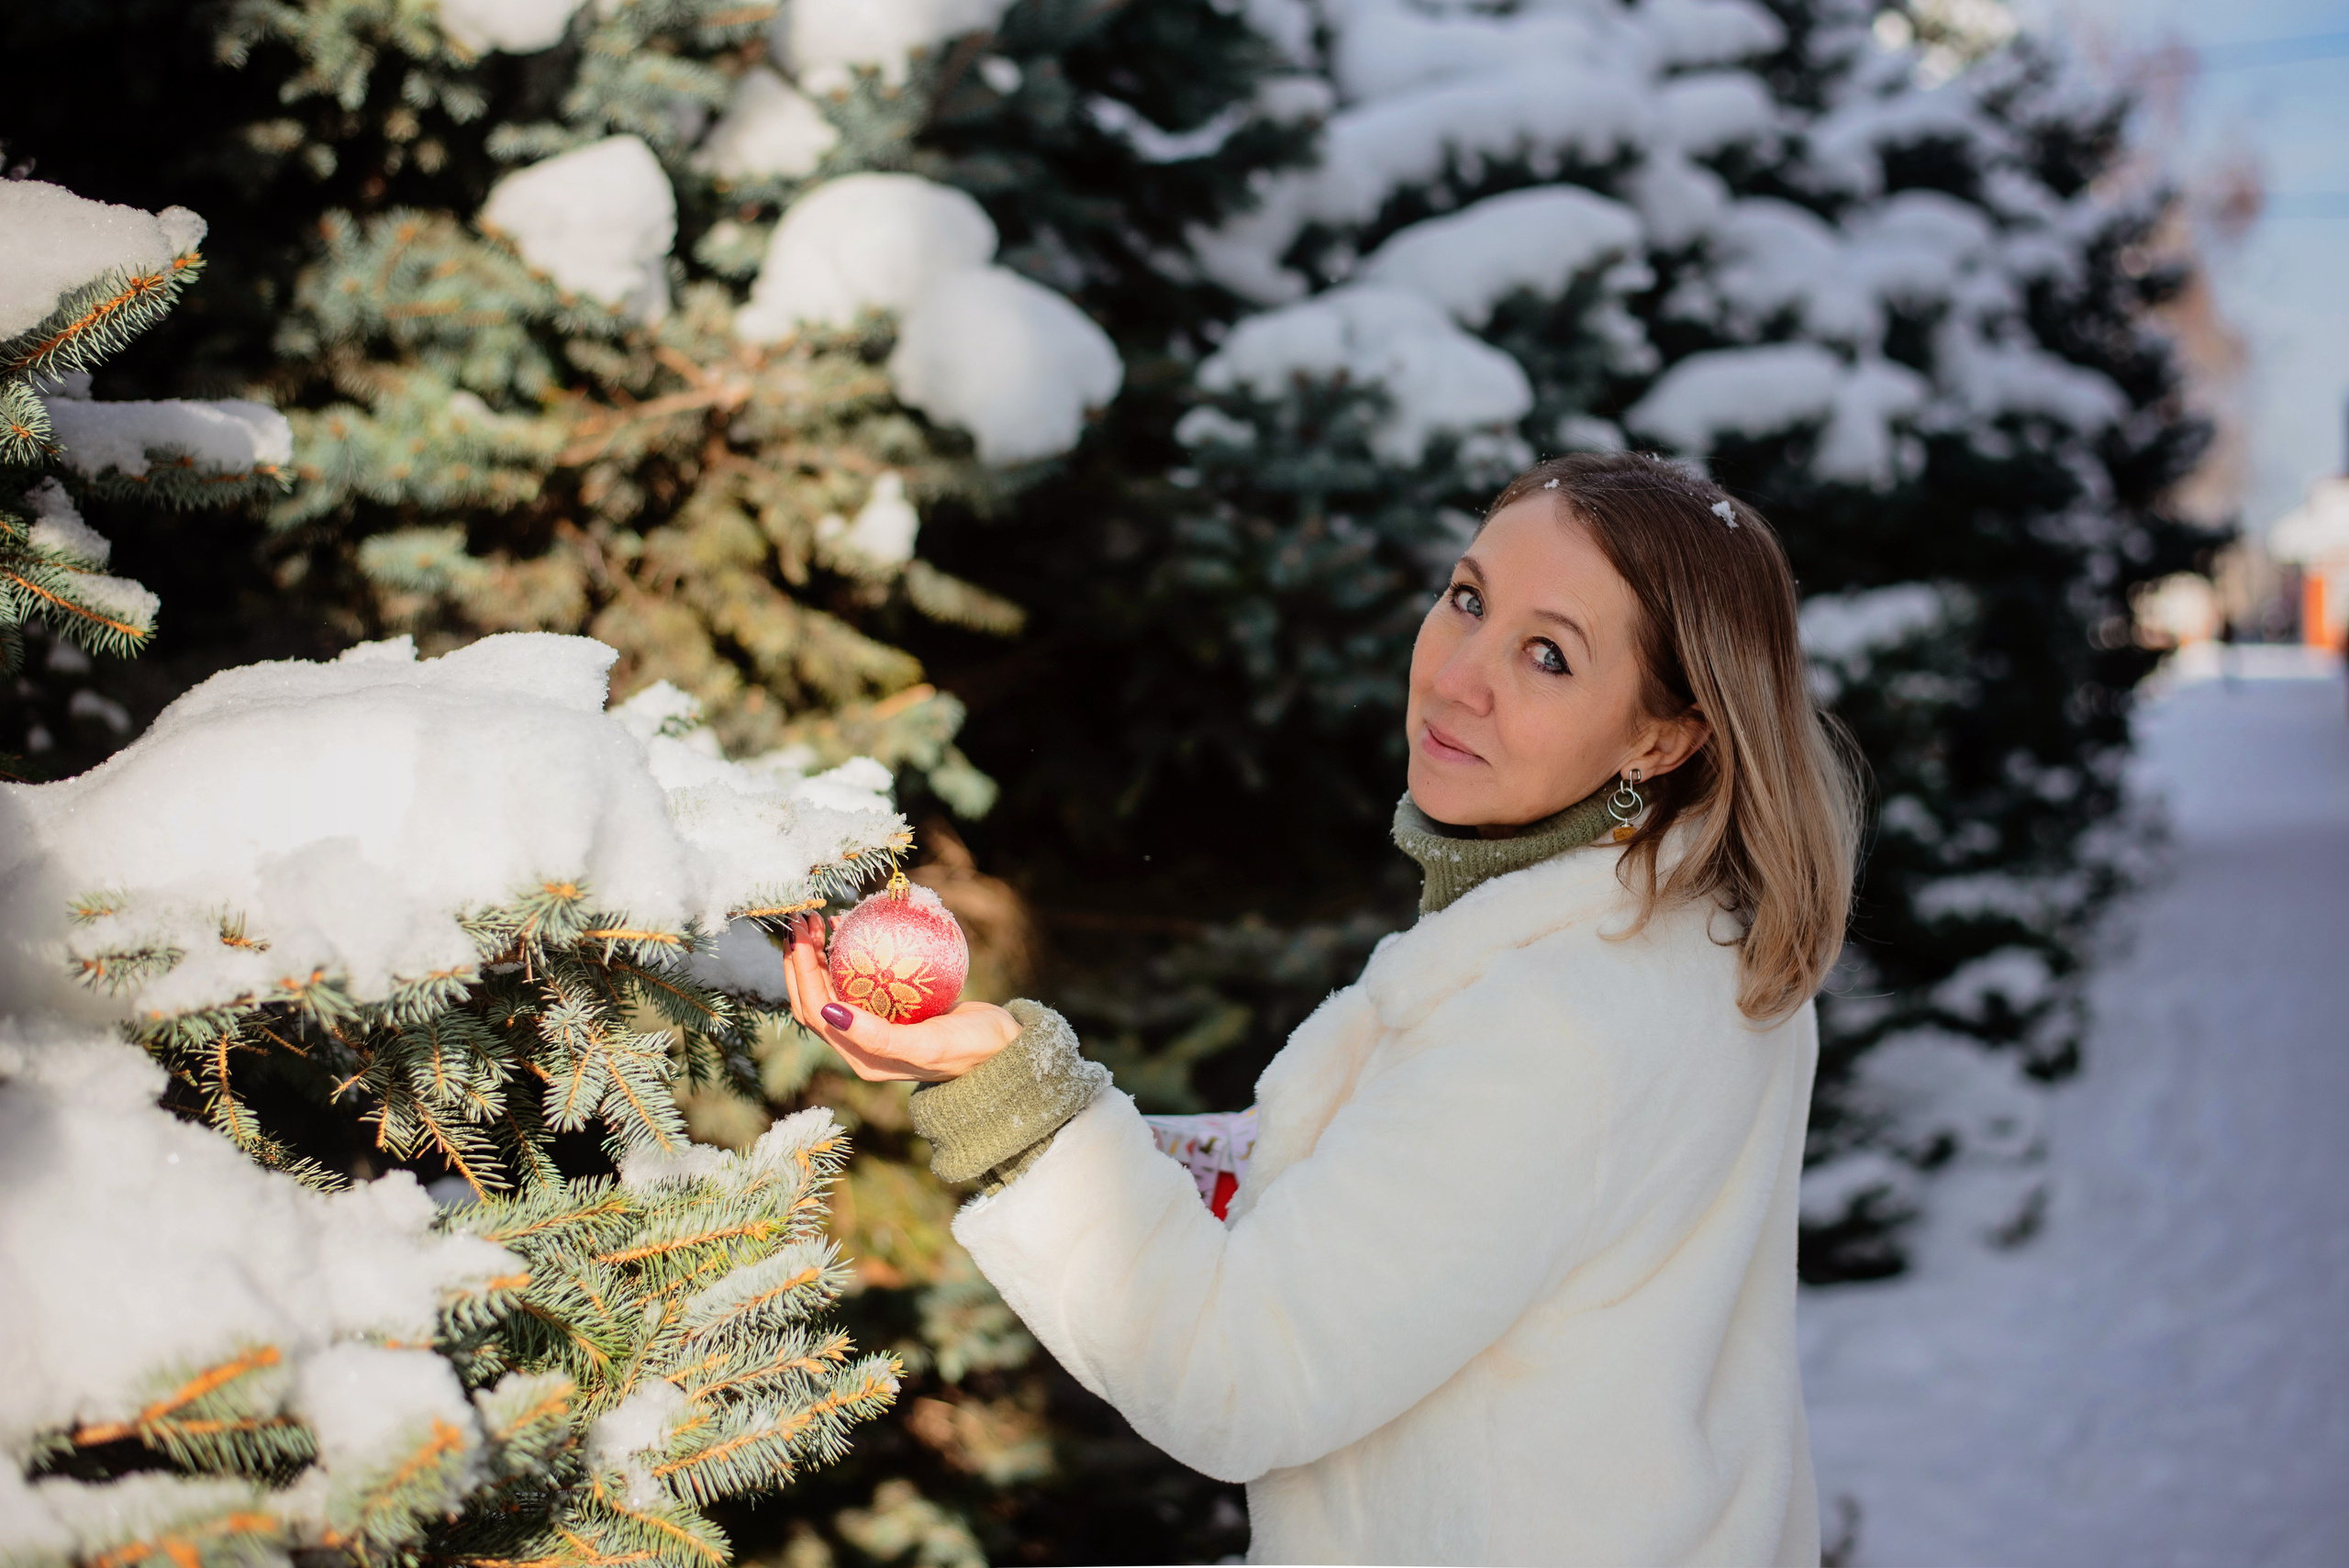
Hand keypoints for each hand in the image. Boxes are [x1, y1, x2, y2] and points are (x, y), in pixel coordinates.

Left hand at [780, 912, 1020, 1081]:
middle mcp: (860, 1046)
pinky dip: (846, 957)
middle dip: (800, 961)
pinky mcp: (889, 1014)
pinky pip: (858, 982)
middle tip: (804, 921)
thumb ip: (878, 1036)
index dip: (800, 971)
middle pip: (814, 999)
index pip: (815, 1010)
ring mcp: (874, 1029)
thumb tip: (830, 1013)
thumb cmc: (971, 1049)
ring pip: (832, 990)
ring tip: (820, 922)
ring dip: (818, 957)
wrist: (1006, 1051)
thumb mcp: (927, 1043)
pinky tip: (851, 931)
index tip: (802, 933)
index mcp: (861, 1057)